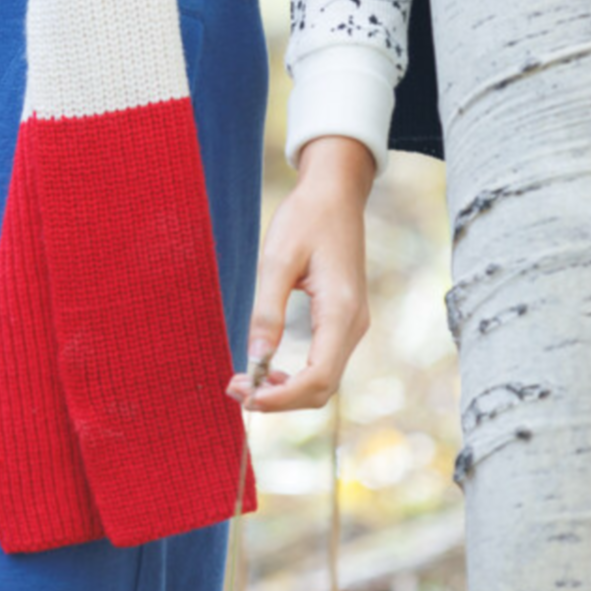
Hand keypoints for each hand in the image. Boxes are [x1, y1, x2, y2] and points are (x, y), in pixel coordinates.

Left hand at [225, 134, 375, 412]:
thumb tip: (256, 359)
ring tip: (246, 382)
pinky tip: (268, 369)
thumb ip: (268, 310)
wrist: (335, 192)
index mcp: (341, 311)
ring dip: (287, 390)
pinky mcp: (344, 320)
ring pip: (324, 379)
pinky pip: (324, 362)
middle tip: (236, 389)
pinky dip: (296, 375)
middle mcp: (354, 325)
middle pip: (322, 388)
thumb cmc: (306, 218)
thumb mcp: (278, 259)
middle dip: (280, 399)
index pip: (318, 378)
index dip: (283, 398)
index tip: (246, 397)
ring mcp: (352, 324)